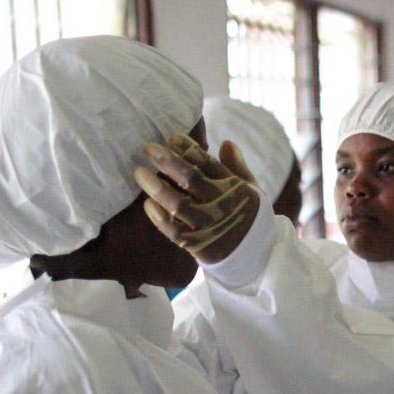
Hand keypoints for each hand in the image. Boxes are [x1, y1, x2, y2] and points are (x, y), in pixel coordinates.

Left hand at [134, 132, 259, 263]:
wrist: (253, 257)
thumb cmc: (248, 216)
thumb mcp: (251, 190)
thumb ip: (237, 167)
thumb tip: (225, 142)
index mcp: (236, 188)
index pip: (209, 164)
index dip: (189, 149)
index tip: (171, 137)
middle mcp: (222, 205)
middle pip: (192, 180)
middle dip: (169, 161)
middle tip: (149, 148)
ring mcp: (209, 227)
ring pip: (179, 205)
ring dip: (158, 187)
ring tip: (139, 172)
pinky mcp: (198, 246)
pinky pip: (175, 231)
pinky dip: (159, 218)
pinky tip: (147, 204)